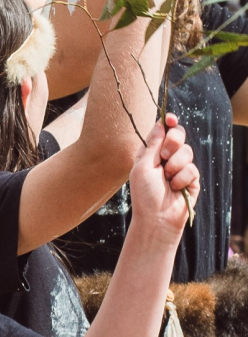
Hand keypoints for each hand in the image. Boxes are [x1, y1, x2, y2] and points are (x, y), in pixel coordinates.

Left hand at [129, 116, 199, 243]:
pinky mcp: (192, 180)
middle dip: (173, 142)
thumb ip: (152, 145)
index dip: (167, 123)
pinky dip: (182, 178)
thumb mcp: (143, 166)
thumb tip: (160, 124)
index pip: (162, 131)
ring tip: (167, 178)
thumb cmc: (144, 193)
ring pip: (187, 151)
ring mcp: (180, 168)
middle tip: (163, 155)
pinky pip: (192, 169)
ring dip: (175, 165)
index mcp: (151, 152)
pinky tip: (175, 188)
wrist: (157, 218)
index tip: (170, 118)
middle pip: (178, 135)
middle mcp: (166, 158)